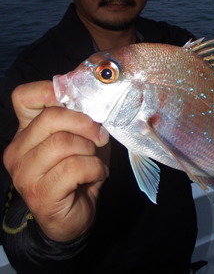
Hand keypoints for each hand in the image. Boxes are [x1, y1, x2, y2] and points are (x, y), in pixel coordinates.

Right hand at [3, 80, 109, 241]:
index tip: (79, 101)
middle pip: (50, 118)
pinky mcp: (40, 194)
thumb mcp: (82, 136)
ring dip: (90, 149)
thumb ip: (81, 116)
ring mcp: (25, 173)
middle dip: (85, 123)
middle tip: (101, 135)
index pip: (24, 96)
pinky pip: (74, 167)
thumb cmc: (80, 170)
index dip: (51, 91)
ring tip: (96, 159)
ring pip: (63, 143)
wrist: (74, 216)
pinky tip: (97, 174)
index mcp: (26, 130)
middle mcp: (18, 149)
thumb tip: (95, 94)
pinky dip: (95, 168)